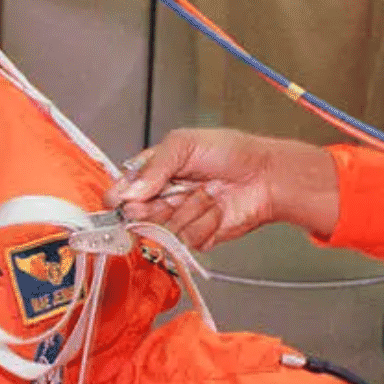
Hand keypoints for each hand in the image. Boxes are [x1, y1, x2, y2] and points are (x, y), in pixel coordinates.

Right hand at [105, 129, 338, 247]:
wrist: (265, 175)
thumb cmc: (231, 152)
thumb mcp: (184, 144)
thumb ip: (153, 166)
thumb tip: (129, 192)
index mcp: (155, 171)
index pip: (124, 189)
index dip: (120, 196)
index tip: (119, 200)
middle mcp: (164, 197)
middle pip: (137, 215)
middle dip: (154, 205)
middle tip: (172, 193)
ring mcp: (180, 218)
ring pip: (163, 229)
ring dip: (188, 210)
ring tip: (207, 192)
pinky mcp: (197, 237)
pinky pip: (188, 240)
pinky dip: (205, 223)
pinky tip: (217, 208)